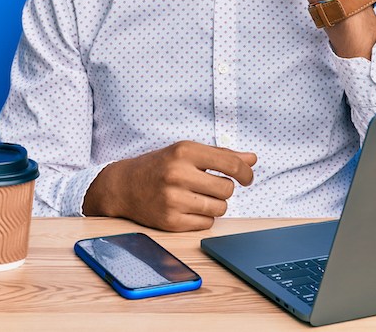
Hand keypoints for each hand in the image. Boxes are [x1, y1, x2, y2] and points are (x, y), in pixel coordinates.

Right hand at [83, 141, 256, 231]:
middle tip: (209, 185)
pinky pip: (206, 223)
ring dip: (216, 204)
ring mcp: (173, 199)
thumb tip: (252, 159)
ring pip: (220, 208)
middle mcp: (177, 174)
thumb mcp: (187, 152)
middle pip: (227, 189)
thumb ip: (221, 155)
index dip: (246, 172)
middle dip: (224, 189)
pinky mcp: (170, 221)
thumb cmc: (161, 166)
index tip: (247, 177)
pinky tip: (188, 208)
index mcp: (184, 152)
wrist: (124, 185)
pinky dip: (203, 217)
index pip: (230, 164)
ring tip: (198, 196)